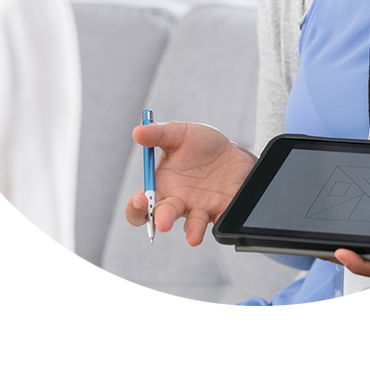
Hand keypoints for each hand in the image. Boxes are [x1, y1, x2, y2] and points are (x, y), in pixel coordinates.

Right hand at [125, 121, 256, 246]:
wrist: (233, 151)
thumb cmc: (201, 145)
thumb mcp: (180, 134)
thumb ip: (158, 134)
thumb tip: (137, 132)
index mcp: (162, 186)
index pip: (140, 206)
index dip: (136, 207)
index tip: (139, 200)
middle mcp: (178, 202)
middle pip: (163, 218)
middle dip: (162, 220)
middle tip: (163, 222)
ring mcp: (200, 209)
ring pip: (192, 226)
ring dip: (192, 231)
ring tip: (192, 237)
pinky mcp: (222, 211)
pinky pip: (220, 222)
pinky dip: (220, 224)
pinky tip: (220, 218)